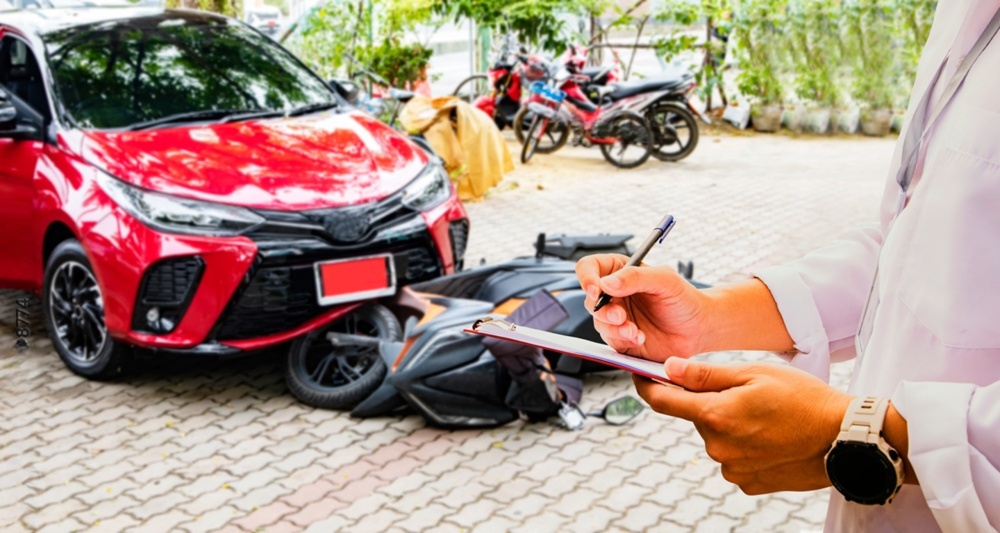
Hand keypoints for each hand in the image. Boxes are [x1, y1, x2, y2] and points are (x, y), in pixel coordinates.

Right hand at [576, 254, 709, 360]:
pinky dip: (623, 340)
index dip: (586, 278)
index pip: (589, 267)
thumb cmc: (684, 299)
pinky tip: (640, 338)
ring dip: (614, 328)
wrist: (698, 328)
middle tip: (620, 316)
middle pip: (589, 299)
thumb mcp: (665, 280)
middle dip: (603, 310)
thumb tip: (606, 284)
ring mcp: (616, 317)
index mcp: (621, 271)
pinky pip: (610, 340)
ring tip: (634, 331)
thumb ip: (635, 277)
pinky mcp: (621, 338)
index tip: (595, 290)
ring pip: (598, 322)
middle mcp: (615, 294)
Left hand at [634, 357, 852, 494]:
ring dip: (730, 423)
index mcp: (715, 416)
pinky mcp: (748, 483)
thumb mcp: (754, 373)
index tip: (639, 375)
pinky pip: (734, 457)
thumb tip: (668, 369)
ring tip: (766, 415)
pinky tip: (771, 436)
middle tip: (745, 391)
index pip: (662, 402)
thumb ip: (705, 374)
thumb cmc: (805, 399)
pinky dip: (744, 444)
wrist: (845, 439)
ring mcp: (733, 468)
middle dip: (709, 402)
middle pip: (696, 417)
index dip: (646, 386)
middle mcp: (717, 447)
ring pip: (716, 437)